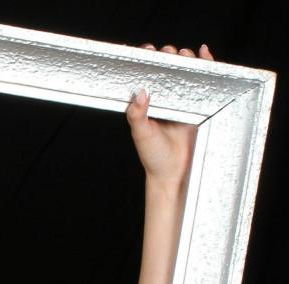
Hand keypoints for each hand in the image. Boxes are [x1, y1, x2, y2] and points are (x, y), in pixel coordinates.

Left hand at [127, 44, 214, 185]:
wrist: (175, 173)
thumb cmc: (154, 156)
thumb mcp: (141, 135)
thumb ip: (137, 115)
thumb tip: (140, 92)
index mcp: (147, 103)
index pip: (146, 76)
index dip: (146, 61)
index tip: (145, 51)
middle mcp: (165, 98)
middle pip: (167, 69)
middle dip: (166, 56)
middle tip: (166, 53)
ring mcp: (184, 99)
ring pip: (185, 72)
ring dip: (185, 58)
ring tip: (183, 53)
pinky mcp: (201, 104)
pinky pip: (205, 81)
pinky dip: (206, 64)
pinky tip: (204, 52)